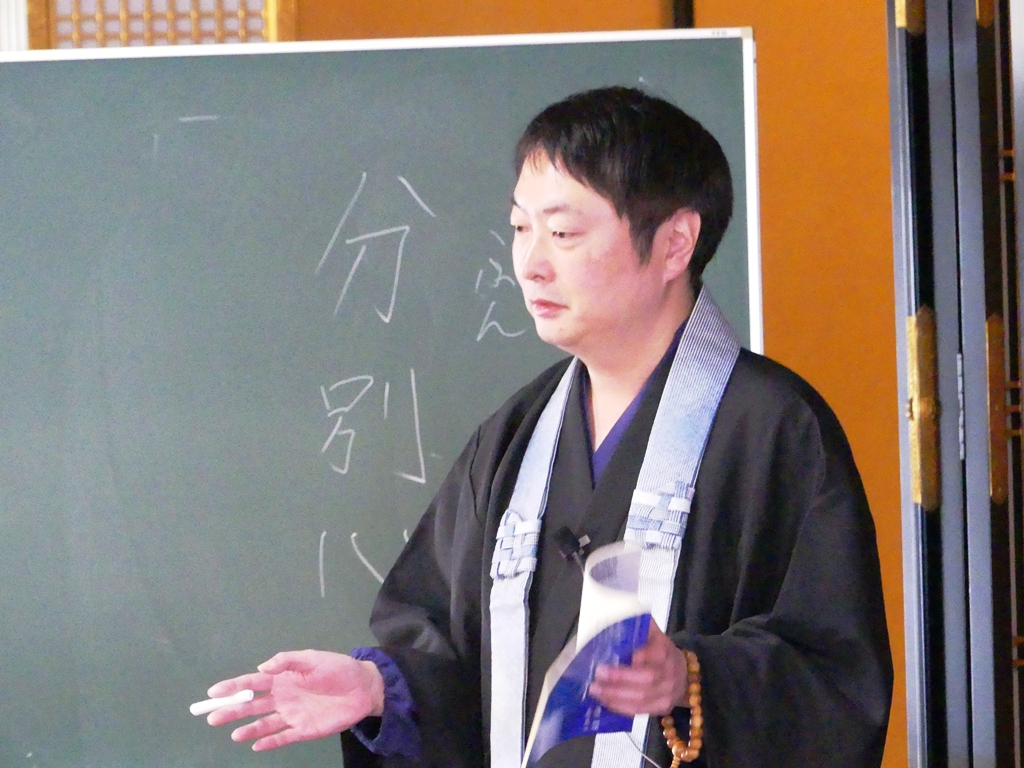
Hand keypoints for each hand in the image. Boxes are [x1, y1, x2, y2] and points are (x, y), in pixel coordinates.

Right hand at [205, 649, 384, 750]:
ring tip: (233, 734)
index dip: (232, 687)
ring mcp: (292, 715)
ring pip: (264, 724)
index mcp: (282, 678)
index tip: (213, 692)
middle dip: (232, 710)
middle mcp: (283, 697)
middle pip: (252, 705)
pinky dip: (269, 742)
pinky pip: (283, 737)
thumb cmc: (338, 668)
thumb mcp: (312, 658)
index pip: (252, 683)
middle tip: (212, 717)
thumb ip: (287, 661)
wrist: (363, 687)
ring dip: (248, 729)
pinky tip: (256, 745)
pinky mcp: (304, 729)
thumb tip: (261, 668)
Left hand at [588, 623, 689, 715]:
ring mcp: (667, 693)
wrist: (684, 675)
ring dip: (615, 695)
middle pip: (647, 678)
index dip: (640, 656)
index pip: (655, 654)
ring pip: (641, 698)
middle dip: (621, 678)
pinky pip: (639, 711)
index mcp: (666, 650)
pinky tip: (605, 701)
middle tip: (598, 674)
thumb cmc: (660, 651)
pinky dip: (620, 706)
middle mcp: (670, 672)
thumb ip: (639, 625)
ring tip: (595, 689)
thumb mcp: (653, 634)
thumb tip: (616, 611)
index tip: (616, 654)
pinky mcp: (661, 708)